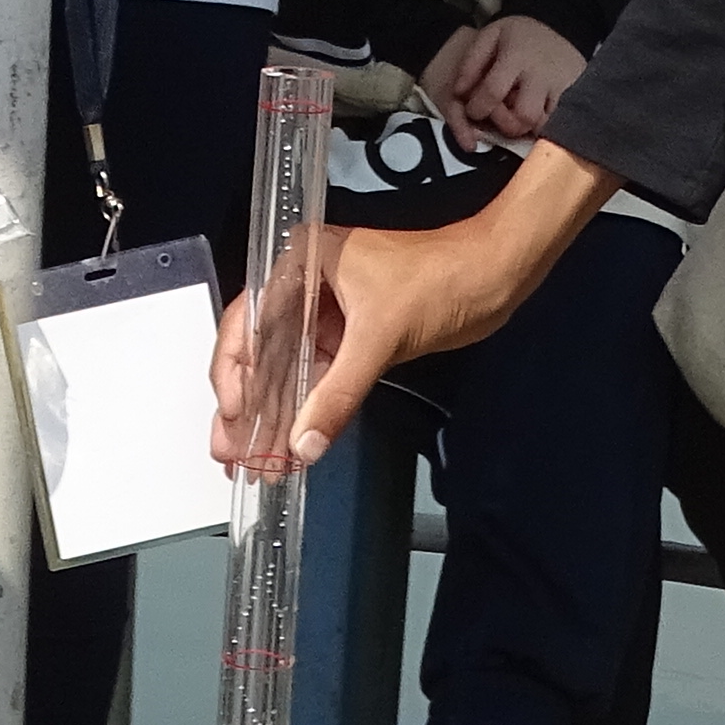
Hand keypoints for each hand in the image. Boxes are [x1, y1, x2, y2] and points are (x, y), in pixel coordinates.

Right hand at [209, 209, 515, 473]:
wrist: (494, 276)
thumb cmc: (438, 281)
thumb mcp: (381, 334)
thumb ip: (338, 393)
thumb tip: (303, 446)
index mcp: (300, 263)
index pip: (248, 320)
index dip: (234, 372)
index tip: (234, 417)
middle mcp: (304, 286)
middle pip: (260, 351)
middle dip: (247, 405)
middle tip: (230, 453)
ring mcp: (327, 315)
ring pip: (287, 370)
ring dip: (273, 416)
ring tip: (251, 461)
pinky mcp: (351, 340)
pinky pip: (318, 379)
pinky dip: (305, 412)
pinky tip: (290, 447)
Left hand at [423, 15, 585, 151]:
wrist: (561, 21)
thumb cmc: (519, 32)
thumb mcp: (490, 35)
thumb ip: (471, 62)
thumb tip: (459, 92)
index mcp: (517, 57)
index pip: (493, 92)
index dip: (477, 107)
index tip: (473, 110)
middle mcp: (541, 75)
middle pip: (524, 116)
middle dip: (507, 124)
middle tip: (501, 116)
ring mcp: (563, 87)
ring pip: (546, 124)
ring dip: (528, 126)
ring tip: (519, 112)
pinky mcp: (577, 94)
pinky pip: (562, 120)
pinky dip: (547, 124)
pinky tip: (537, 113)